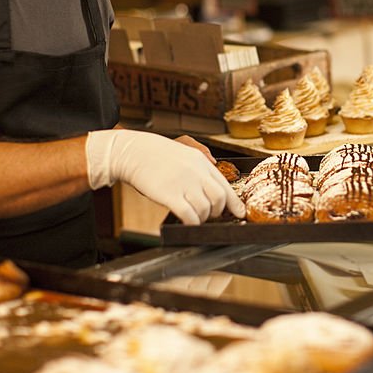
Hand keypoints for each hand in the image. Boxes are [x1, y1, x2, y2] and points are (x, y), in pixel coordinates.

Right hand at [85, 130, 244, 223]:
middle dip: (217, 211)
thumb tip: (216, 165)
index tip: (240, 212)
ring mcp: (184, 184)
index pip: (226, 186)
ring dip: (202, 218)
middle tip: (209, 214)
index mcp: (202, 162)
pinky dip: (192, 222)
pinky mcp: (170, 195)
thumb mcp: (185, 150)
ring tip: (194, 216)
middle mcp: (196, 173)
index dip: (235, 203)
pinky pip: (190, 215)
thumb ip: (202, 160)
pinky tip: (187, 220)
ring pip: (206, 210)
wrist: (133, 152)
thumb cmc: (156, 154)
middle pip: (219, 199)